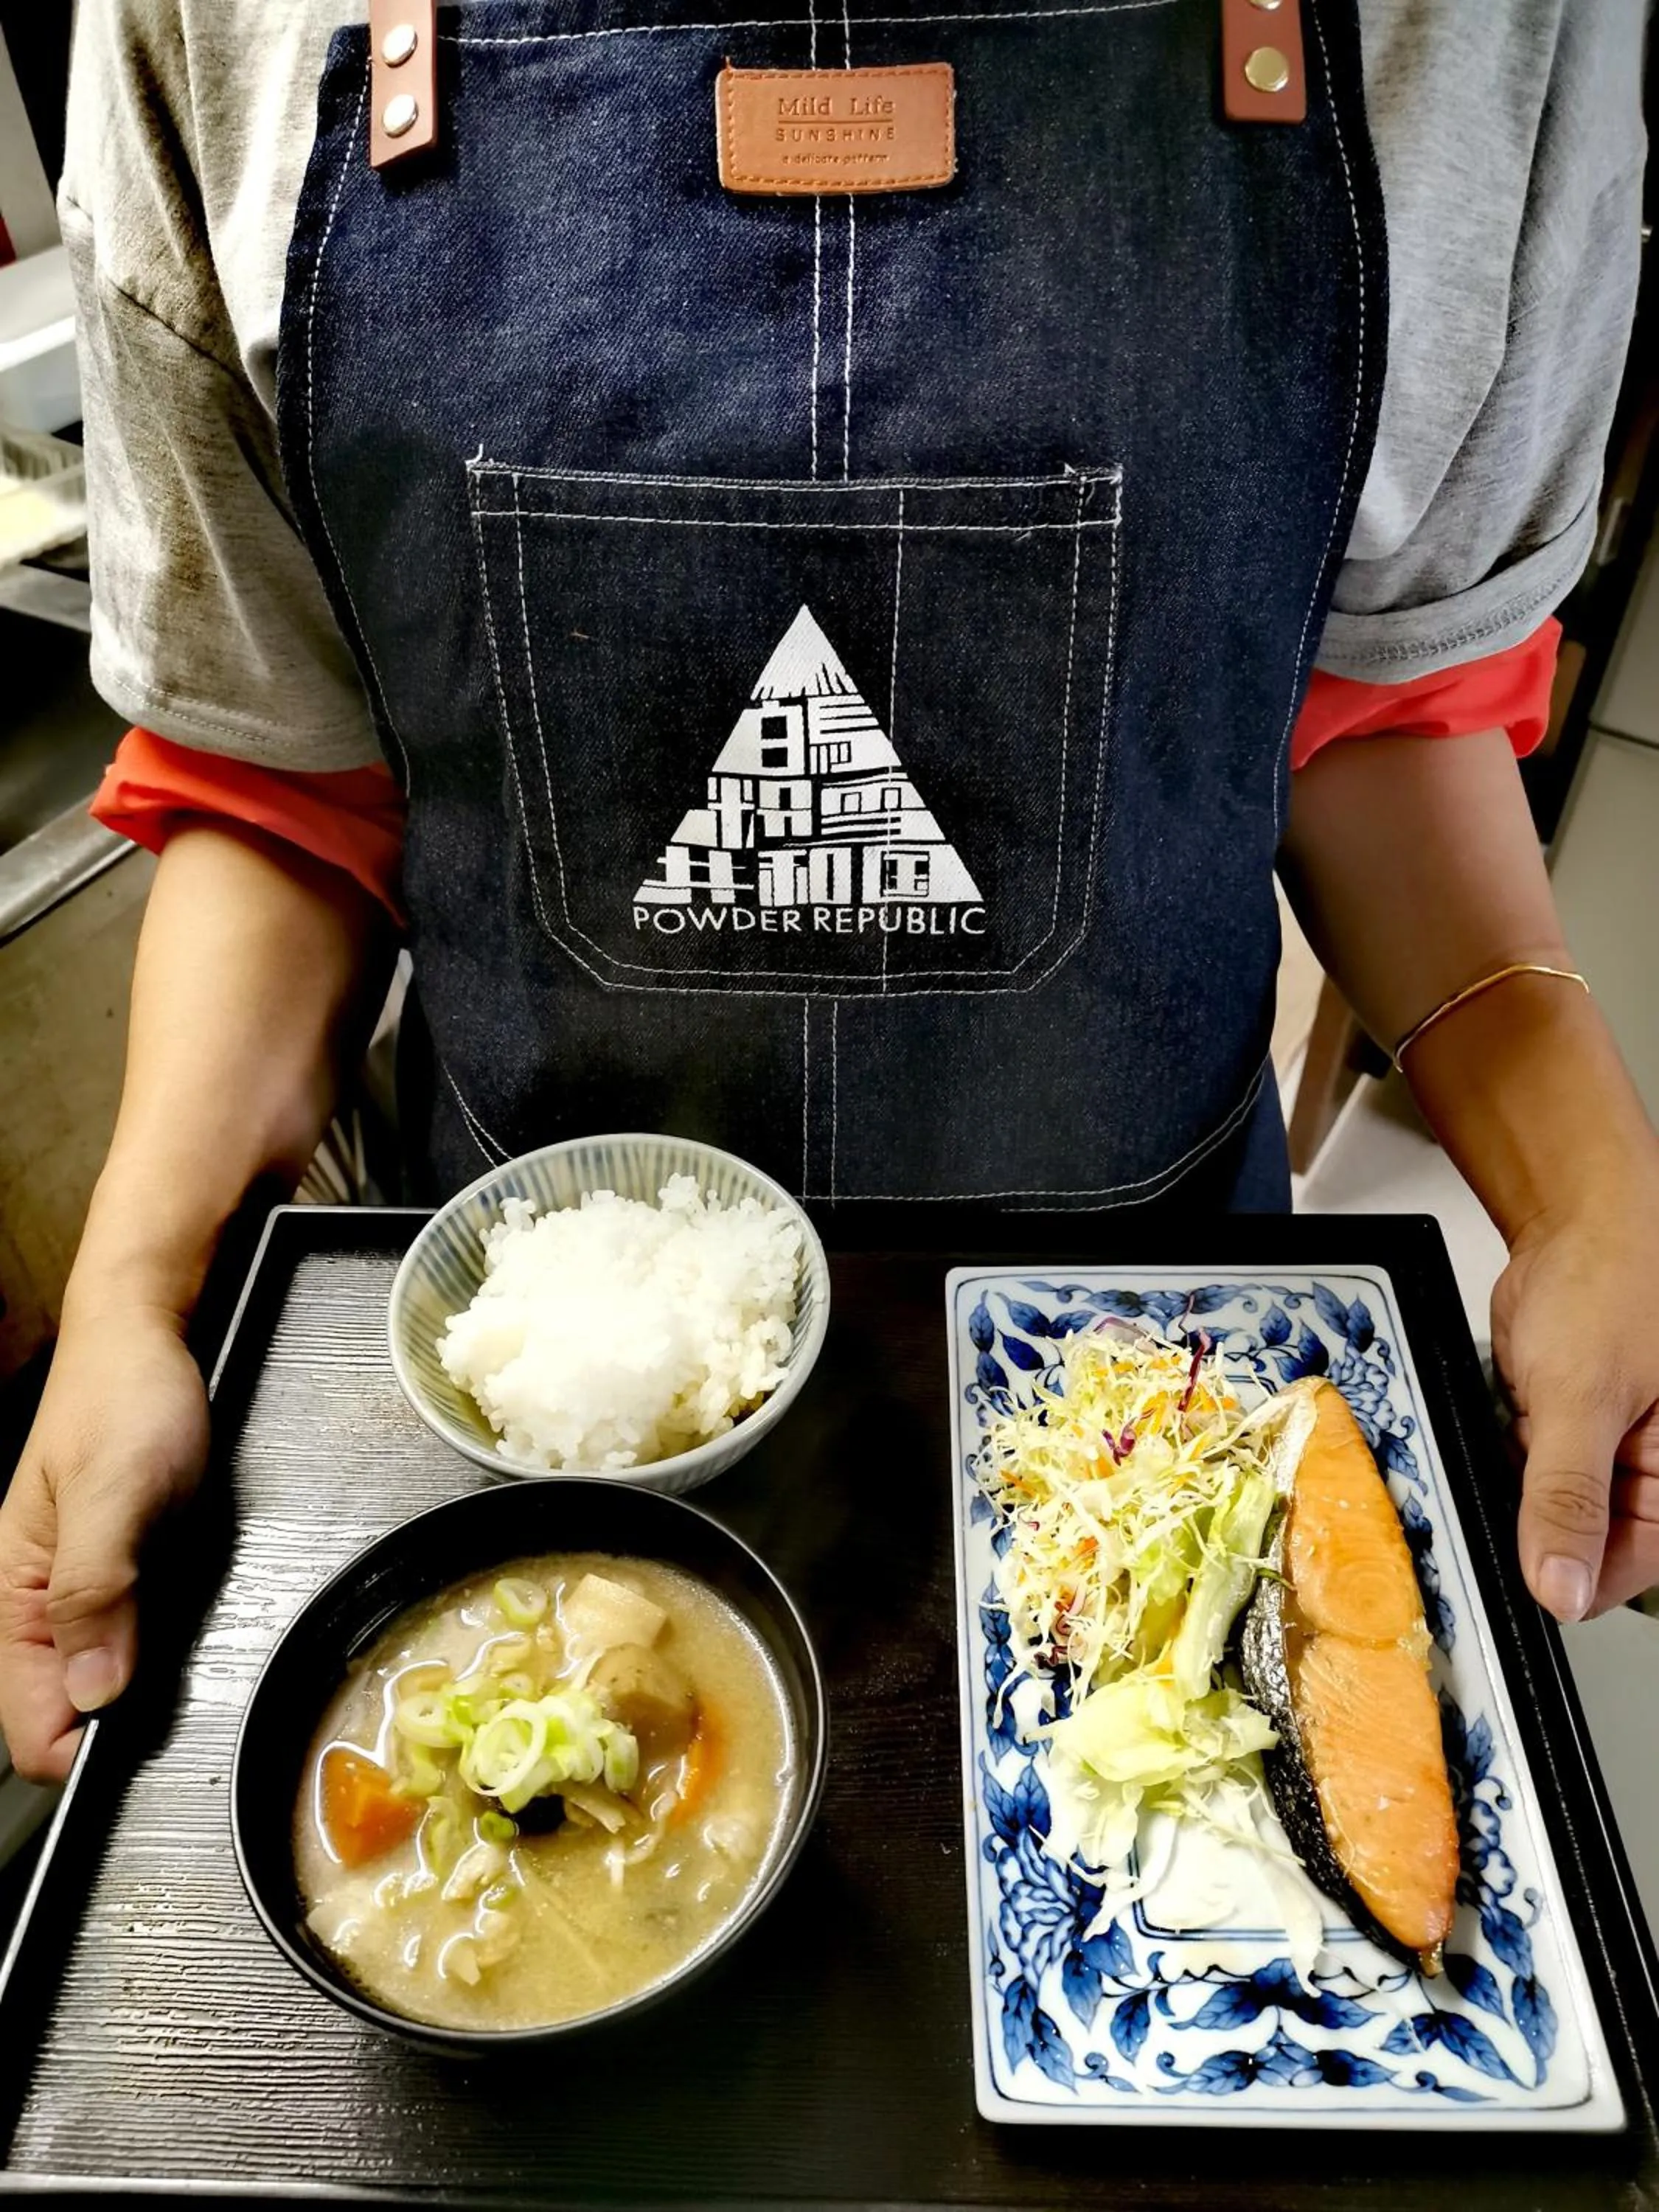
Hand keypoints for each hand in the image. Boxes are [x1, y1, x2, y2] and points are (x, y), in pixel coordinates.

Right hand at [0, 1306, 208, 1781]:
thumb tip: (95, 1695)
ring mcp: (78, 1590)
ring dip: (144, 1683)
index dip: (84, 1748)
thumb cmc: (123, 1403)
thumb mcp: (114, 1494)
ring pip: (102, 1679)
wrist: (143, 1339)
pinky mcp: (118, 1572)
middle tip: (182, 1688)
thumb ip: (97, 1592)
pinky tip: (186, 1617)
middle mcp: (39, 1604)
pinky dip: (160, 1643)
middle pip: (66, 1711)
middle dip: (120, 1719)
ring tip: (186, 1648)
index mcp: (17, 1595)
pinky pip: (130, 1635)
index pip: (29, 1724)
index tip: (144, 1735)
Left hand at [1493, 1174, 1658, 1621]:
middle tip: (1487, 1498)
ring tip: (1499, 1447)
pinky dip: (1503, 1459)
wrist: (1578, 1214)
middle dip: (1528, 1528)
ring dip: (1511, 1493)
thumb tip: (1560, 1589)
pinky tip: (1495, 1431)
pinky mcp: (1565, 1428)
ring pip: (1547, 1511)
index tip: (1502, 1579)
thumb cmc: (1614, 1281)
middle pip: (1580, 1547)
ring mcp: (1607, 1452)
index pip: (1621, 1574)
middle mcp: (1651, 1475)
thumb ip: (1567, 1499)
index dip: (1561, 1581)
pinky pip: (1528, 1470)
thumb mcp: (1582, 1399)